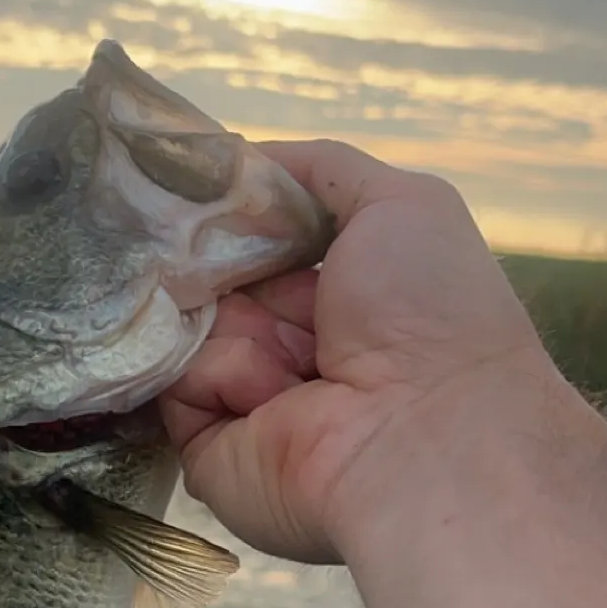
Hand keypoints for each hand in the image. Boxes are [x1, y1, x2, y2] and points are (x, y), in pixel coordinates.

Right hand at [159, 139, 555, 564]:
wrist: (430, 443)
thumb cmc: (428, 311)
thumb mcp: (402, 203)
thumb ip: (320, 169)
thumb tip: (234, 161)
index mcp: (331, 290)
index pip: (249, 236)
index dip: (224, 214)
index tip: (196, 191)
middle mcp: (286, 341)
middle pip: (203, 275)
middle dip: (201, 256)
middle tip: (213, 252)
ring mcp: (245, 393)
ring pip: (182, 322)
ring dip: (220, 317)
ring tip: (280, 342)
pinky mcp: (210, 446)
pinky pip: (176, 385)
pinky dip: (215, 374)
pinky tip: (266, 390)